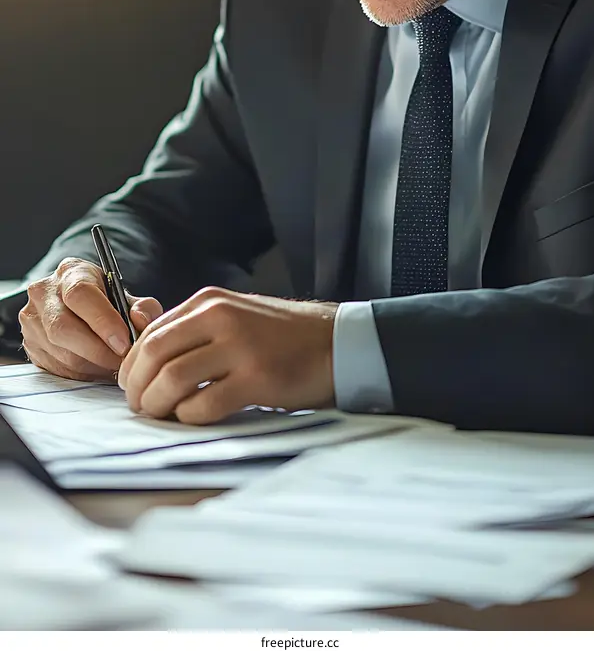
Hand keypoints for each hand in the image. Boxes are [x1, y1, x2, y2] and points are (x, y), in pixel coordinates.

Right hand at [19, 257, 162, 380]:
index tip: (124, 343)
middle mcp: (44, 292)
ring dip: (92, 366)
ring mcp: (32, 320)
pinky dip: (81, 374)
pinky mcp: (30, 345)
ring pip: (61, 353)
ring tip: (114, 366)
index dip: (103, 321)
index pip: (81, 294)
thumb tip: (140, 320)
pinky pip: (56, 368)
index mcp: (70, 272)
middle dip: (99, 352)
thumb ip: (143, 307)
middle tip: (123, 362)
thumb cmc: (104, 301)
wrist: (77, 308)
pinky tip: (97, 369)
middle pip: (64, 328)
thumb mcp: (127, 297)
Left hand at [118, 287, 337, 422]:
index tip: (131, 386)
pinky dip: (189, 417)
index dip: (131, 365)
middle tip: (140, 407)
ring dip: (157, 405)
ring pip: (172, 379)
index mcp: (209, 302)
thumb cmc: (282, 336)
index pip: (150, 332)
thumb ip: (196, 330)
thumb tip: (150, 363)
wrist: (335, 342)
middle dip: (137, 387)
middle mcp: (220, 318)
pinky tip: (195, 419)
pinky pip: (204, 404)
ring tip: (161, 416)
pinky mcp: (256, 378)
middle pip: (154, 354)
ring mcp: (239, 347)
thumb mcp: (235, 316)